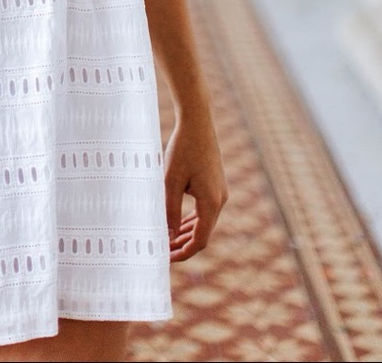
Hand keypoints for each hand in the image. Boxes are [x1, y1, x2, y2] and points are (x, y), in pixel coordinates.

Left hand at [163, 116, 227, 261]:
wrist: (197, 123)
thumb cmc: (182, 150)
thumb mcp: (170, 181)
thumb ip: (169, 210)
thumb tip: (168, 236)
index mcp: (211, 203)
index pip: (200, 240)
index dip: (184, 253)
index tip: (166, 258)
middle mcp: (220, 200)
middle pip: (203, 233)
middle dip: (183, 245)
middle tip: (161, 251)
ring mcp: (219, 192)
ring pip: (204, 222)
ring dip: (186, 233)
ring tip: (166, 241)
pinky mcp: (215, 184)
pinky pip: (204, 210)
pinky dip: (191, 220)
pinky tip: (177, 224)